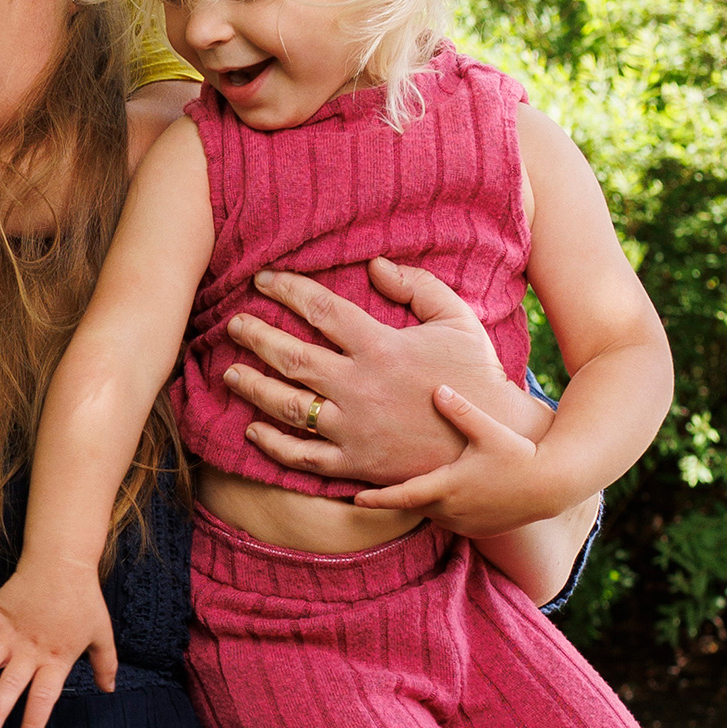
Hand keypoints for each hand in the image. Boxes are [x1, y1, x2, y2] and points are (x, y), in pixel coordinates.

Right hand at [0, 558, 116, 727]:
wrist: (62, 560)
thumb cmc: (84, 599)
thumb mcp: (101, 633)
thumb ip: (105, 664)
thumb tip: (109, 690)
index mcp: (56, 658)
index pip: (43, 697)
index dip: (34, 722)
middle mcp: (30, 649)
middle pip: (10, 685)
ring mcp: (10, 632)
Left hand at [229, 258, 544, 485]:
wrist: (496, 445)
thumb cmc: (476, 375)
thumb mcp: (457, 320)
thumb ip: (418, 286)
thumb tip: (375, 263)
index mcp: (381, 346)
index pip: (320, 308)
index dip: (286, 290)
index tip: (262, 280)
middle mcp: (361, 387)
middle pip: (292, 356)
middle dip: (255, 336)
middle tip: (233, 324)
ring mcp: (356, 429)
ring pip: (288, 406)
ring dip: (253, 388)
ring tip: (230, 372)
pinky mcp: (358, 464)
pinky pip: (304, 456)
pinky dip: (273, 444)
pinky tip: (252, 429)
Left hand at [351, 385, 566, 537]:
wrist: (553, 486)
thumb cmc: (520, 454)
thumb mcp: (488, 430)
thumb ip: (460, 411)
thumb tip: (437, 389)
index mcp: (449, 486)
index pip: (403, 497)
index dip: (377, 499)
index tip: (355, 499)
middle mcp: (453, 510)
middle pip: (414, 503)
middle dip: (397, 494)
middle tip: (374, 484)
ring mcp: (467, 524)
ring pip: (432, 513)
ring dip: (422, 501)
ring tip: (411, 484)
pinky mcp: (480, 531)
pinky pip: (451, 521)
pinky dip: (442, 509)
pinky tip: (445, 494)